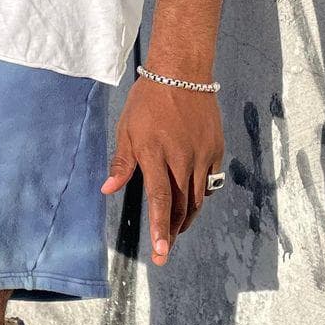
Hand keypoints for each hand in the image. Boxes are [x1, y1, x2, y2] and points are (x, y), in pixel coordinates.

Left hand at [100, 75, 224, 265]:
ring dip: (187, 217)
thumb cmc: (149, 101)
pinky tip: (192, 200)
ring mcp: (202, 155)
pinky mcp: (215, 149)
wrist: (182, 74)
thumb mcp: (127, 129)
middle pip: (181, 206)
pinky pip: (210, 181)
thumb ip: (121, 162)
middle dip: (173, 231)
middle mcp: (182, 159)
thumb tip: (108, 189)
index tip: (161, 251)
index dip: (160, 228)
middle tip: (165, 248)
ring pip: (197, 198)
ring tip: (177, 229)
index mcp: (155, 155)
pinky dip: (200, 195)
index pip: (159, 200)